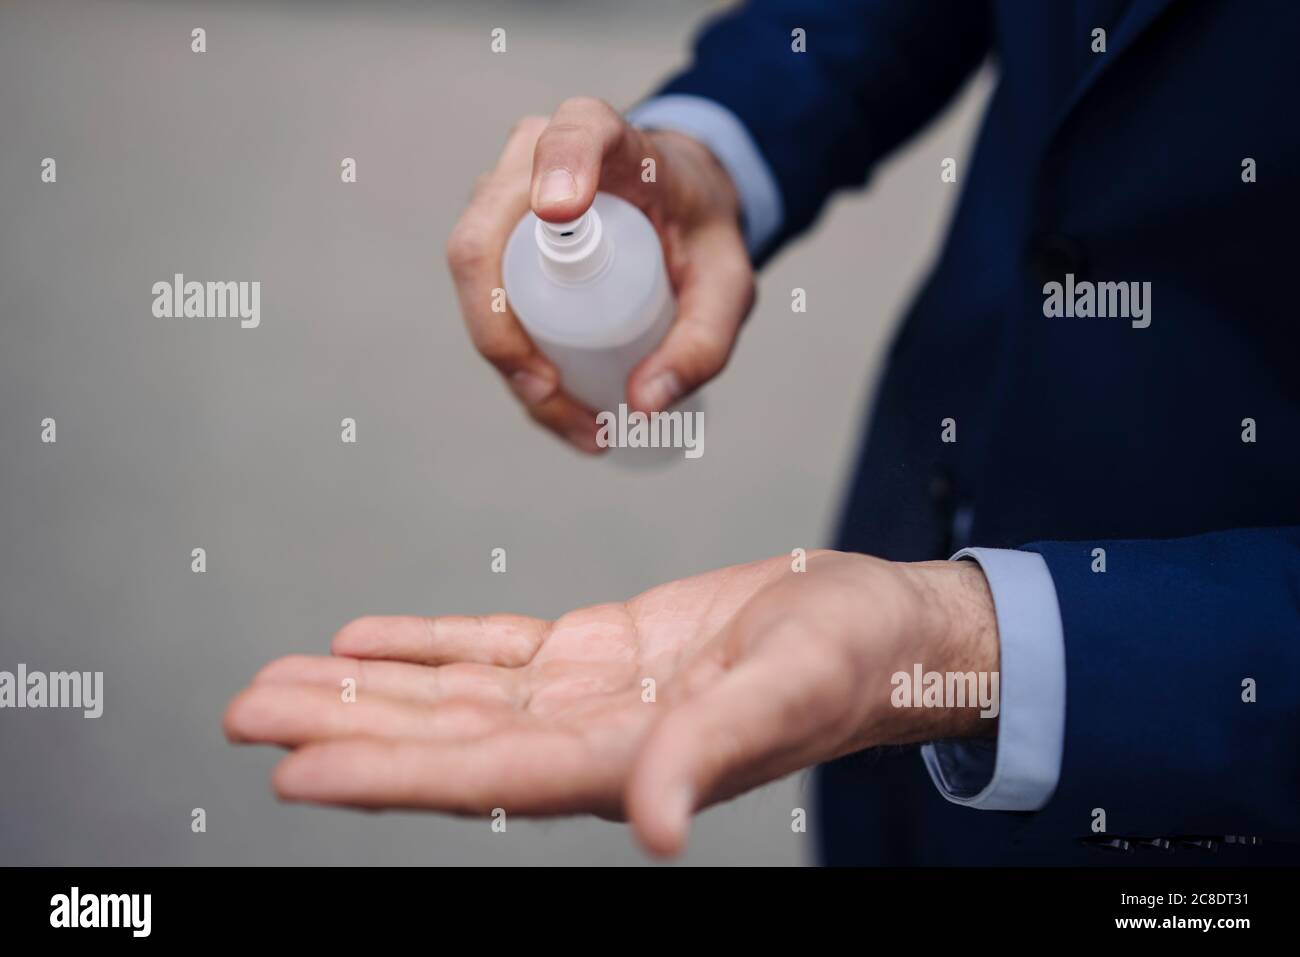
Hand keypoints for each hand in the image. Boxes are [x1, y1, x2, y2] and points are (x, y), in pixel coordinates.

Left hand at [225, 552, 998, 855]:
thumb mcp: (786, 694)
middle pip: (444, 737)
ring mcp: (586, 694)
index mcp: (623, 761)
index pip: (484, 774)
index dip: (390, 772)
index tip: (298, 767)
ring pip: (454, 693)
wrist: (874, 626)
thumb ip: (709, 753)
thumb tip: (651, 827)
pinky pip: (494, 650)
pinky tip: (369, 640)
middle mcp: (587, 738)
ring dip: (368, 686)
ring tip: (281, 680)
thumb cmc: (846, 662)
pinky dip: (428, 645)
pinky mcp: (597, 651)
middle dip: (345, 728)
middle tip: (246, 713)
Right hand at [446, 96, 753, 452]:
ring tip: (584, 425)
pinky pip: (484, 304)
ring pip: (476, 282)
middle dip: (504, 330)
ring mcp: (503, 200)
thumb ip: (703, 342)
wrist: (678, 212)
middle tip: (553, 394)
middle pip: (486, 237)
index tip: (563, 210)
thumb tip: (642, 405)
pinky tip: (560, 411)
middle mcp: (536, 157)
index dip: (559, 166)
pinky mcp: (492, 242)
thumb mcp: (728, 285)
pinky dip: (515, 366)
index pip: (574, 134)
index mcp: (610, 140)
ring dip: (511, 363)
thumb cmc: (700, 234)